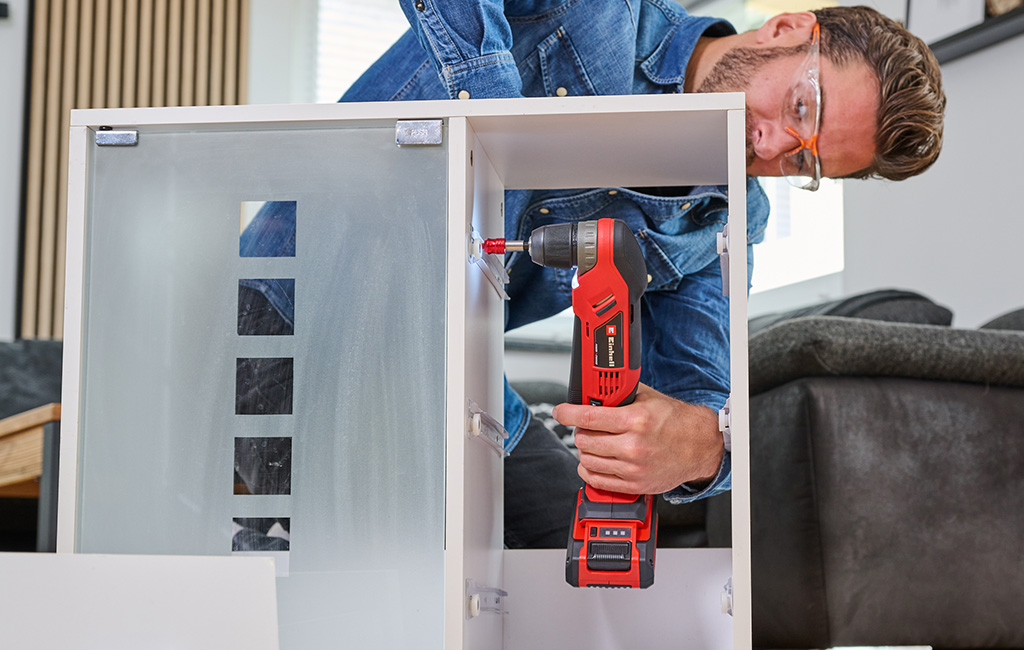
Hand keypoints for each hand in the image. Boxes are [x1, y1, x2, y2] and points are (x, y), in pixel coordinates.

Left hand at [551, 383, 723, 494]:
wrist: (700, 446)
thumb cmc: (677, 421)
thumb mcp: (648, 398)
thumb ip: (621, 395)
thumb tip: (595, 392)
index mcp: (636, 420)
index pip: (588, 417)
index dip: (567, 413)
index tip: (560, 412)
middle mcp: (633, 446)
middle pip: (584, 440)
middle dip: (580, 431)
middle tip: (586, 427)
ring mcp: (633, 468)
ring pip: (587, 460)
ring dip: (585, 450)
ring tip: (593, 443)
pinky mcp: (635, 485)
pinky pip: (597, 480)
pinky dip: (589, 470)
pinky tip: (593, 461)